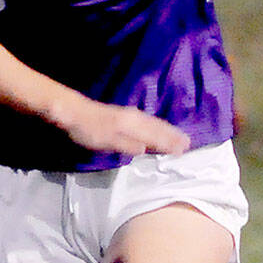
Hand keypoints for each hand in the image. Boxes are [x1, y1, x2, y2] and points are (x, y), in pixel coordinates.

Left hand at [62, 99, 191, 156]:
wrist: (74, 111)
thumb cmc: (88, 129)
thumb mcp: (105, 141)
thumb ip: (126, 145)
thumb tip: (145, 149)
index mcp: (132, 124)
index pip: (156, 136)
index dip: (169, 143)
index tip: (183, 150)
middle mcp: (135, 117)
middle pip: (158, 128)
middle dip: (174, 136)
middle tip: (189, 143)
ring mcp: (130, 114)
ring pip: (154, 123)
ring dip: (168, 130)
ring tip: (180, 136)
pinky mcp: (125, 114)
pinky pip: (148, 121)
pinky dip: (158, 126)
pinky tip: (158, 128)